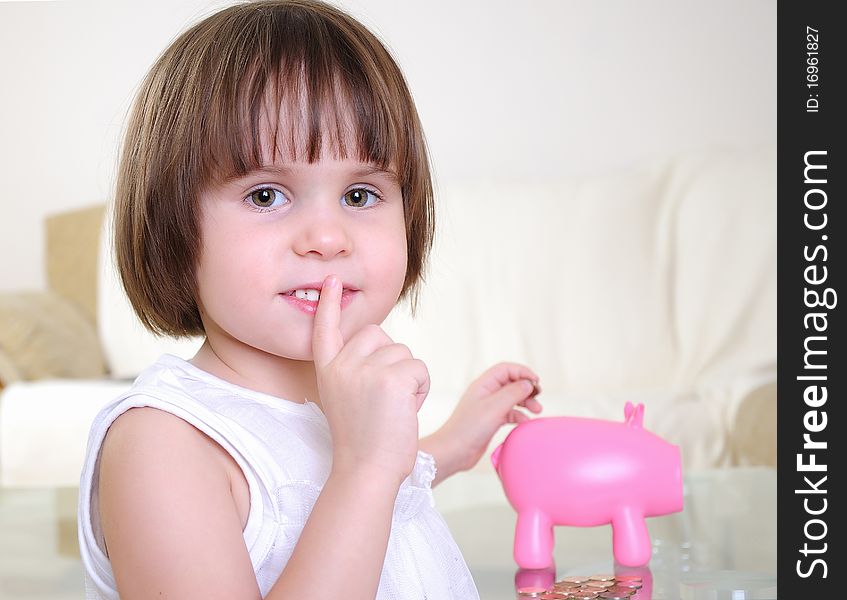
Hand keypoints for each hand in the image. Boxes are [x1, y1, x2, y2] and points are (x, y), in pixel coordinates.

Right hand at [312, 275, 429, 485]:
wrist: (366, 469)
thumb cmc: (363, 440)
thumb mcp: (346, 398)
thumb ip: (356, 370)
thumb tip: (381, 344)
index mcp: (328, 371)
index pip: (325, 329)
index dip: (329, 304)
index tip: (332, 281)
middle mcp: (343, 366)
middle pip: (378, 336)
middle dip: (391, 359)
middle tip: (384, 396)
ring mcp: (366, 370)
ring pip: (403, 354)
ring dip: (408, 379)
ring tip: (393, 409)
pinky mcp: (392, 378)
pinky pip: (419, 369)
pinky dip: (421, 389)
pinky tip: (406, 410)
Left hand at [435, 362, 541, 473]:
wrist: (454, 451)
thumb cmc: (468, 429)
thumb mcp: (495, 407)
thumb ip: (513, 393)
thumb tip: (529, 383)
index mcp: (483, 384)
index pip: (506, 369)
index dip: (522, 372)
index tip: (536, 382)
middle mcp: (486, 393)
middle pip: (511, 383)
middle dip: (527, 388)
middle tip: (538, 397)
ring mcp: (488, 407)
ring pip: (512, 398)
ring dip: (526, 402)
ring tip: (537, 410)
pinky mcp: (490, 421)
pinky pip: (509, 413)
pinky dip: (519, 415)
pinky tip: (525, 422)